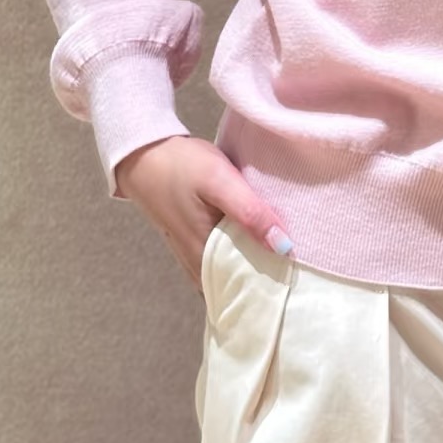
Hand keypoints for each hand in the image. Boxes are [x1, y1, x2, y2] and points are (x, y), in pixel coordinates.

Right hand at [115, 134, 293, 297]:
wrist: (143, 152)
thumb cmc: (181, 166)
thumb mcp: (219, 182)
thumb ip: (250, 213)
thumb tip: (284, 247)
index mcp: (204, 257)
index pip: (243, 291)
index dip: (271, 288)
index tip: (298, 284)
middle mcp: (197, 263)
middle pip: (238, 283)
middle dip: (266, 279)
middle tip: (299, 273)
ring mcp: (192, 252)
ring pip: (230, 271)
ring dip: (253, 266)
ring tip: (285, 257)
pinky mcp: (192, 238)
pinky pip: (222, 257)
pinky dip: (240, 253)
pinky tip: (256, 240)